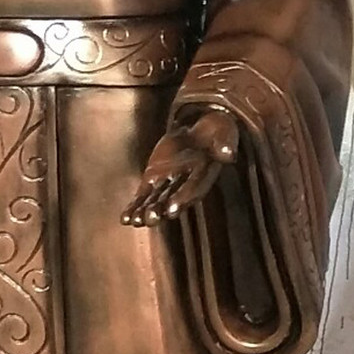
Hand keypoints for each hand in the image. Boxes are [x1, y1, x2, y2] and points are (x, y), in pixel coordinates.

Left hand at [122, 109, 239, 226]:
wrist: (201, 133)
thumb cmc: (217, 135)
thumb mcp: (224, 135)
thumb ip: (225, 145)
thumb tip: (229, 154)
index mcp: (202, 175)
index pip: (192, 189)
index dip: (182, 199)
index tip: (172, 209)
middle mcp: (184, 183)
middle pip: (172, 199)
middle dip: (161, 210)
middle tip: (151, 218)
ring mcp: (167, 182)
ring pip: (155, 201)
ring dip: (145, 212)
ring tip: (135, 221)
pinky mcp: (153, 178)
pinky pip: (143, 195)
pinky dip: (134, 207)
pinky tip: (124, 218)